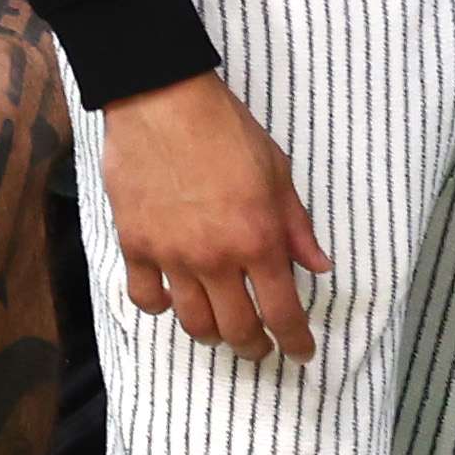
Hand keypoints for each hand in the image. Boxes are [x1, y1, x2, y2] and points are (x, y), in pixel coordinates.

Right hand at [101, 72, 327, 357]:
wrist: (162, 100)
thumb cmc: (225, 130)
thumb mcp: (278, 173)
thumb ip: (297, 226)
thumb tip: (319, 265)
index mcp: (259, 239)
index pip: (282, 312)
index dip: (295, 341)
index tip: (301, 353)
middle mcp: (216, 258)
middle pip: (237, 329)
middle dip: (254, 347)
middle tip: (261, 348)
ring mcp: (172, 255)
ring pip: (193, 322)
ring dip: (212, 334)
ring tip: (220, 331)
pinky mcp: (136, 245)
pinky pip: (146, 297)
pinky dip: (160, 307)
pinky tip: (171, 300)